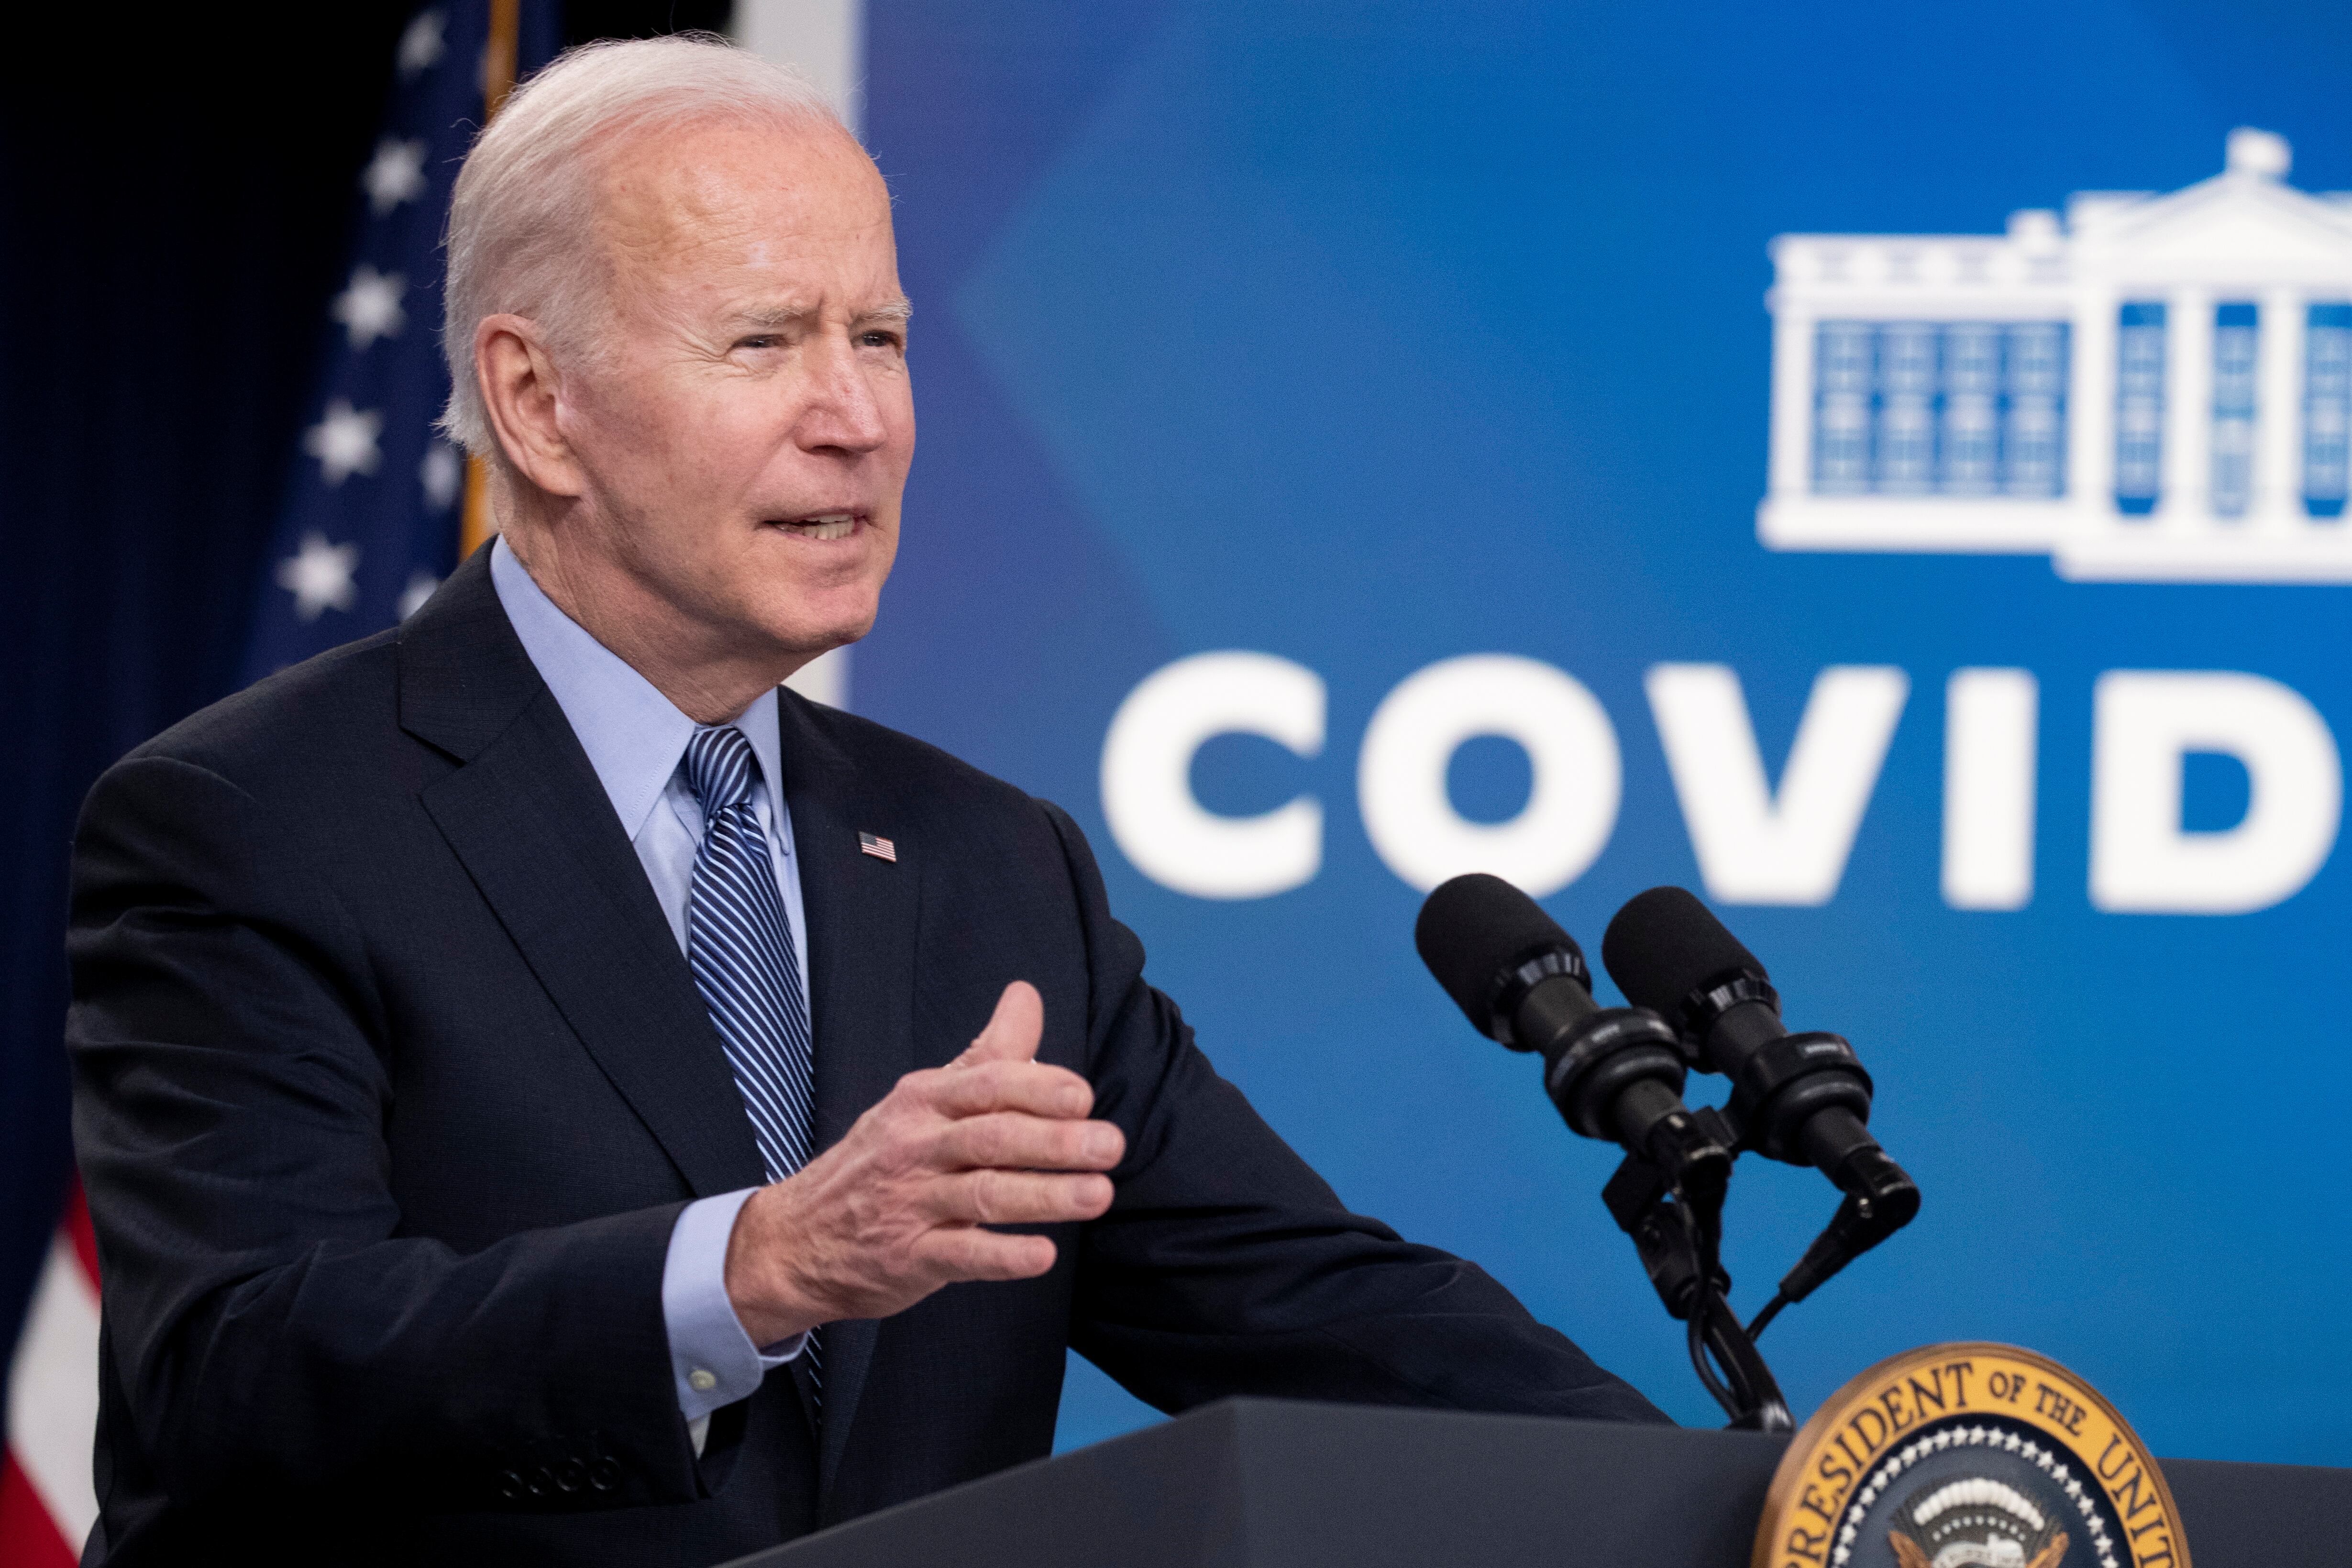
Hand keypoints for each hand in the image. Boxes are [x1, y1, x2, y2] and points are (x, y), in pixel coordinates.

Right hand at [723, 981, 1123, 1344]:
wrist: (798, 1237)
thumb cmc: (881, 1160)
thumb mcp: (922, 1099)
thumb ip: (986, 1054)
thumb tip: (1027, 994)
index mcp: (923, 1101)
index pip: (985, 1085)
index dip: (1036, 1088)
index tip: (1083, 1097)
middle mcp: (915, 1147)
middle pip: (991, 1137)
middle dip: (1054, 1141)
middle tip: (1110, 1145)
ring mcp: (909, 1204)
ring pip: (983, 1195)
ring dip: (1045, 1195)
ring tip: (1098, 1195)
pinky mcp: (907, 1258)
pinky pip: (960, 1256)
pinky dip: (1002, 1257)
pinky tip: (1042, 1255)